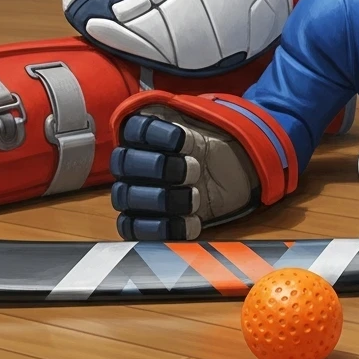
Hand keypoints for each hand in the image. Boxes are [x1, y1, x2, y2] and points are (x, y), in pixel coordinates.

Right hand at [109, 92, 294, 239]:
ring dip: (165, 198)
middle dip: (160, 167)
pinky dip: (167, 227)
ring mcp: (137, 195)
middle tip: (194, 169)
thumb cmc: (213, 153)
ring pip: (127, 198)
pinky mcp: (148, 222)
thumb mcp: (205, 133)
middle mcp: (132, 165)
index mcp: (144, 136)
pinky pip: (137, 229)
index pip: (134, 130)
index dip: (154, 135)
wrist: (232, 180)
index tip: (182, 140)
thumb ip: (184, 129)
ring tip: (195, 196)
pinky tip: (193, 220)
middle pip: (125, 165)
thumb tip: (174, 134)